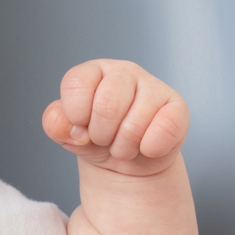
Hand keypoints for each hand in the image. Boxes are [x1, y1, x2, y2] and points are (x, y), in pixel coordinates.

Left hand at [42, 60, 188, 176]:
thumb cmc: (96, 140)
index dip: (75, 115)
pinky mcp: (177, 107)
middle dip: (101, 134)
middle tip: (105, 139)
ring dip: (123, 147)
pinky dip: (149, 149)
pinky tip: (146, 146)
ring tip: (124, 144)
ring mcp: (154, 86)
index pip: (76, 83)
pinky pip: (163, 131)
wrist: (127, 163)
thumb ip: (56, 124)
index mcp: (94, 71)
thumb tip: (71, 127)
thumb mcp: (68, 133)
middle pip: (106, 105)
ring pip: (134, 124)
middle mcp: (124, 71)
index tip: (81, 126)